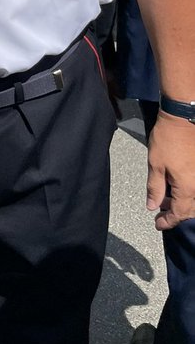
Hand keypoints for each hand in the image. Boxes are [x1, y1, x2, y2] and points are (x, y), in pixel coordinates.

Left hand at [146, 113, 194, 229]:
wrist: (182, 119)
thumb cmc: (167, 140)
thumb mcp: (155, 165)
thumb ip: (154, 188)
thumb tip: (152, 206)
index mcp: (188, 188)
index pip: (180, 214)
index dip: (168, 221)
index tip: (158, 224)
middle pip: (190, 209)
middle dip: (175, 213)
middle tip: (160, 212)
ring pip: (194, 199)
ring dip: (180, 202)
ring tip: (164, 198)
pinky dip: (186, 192)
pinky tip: (174, 186)